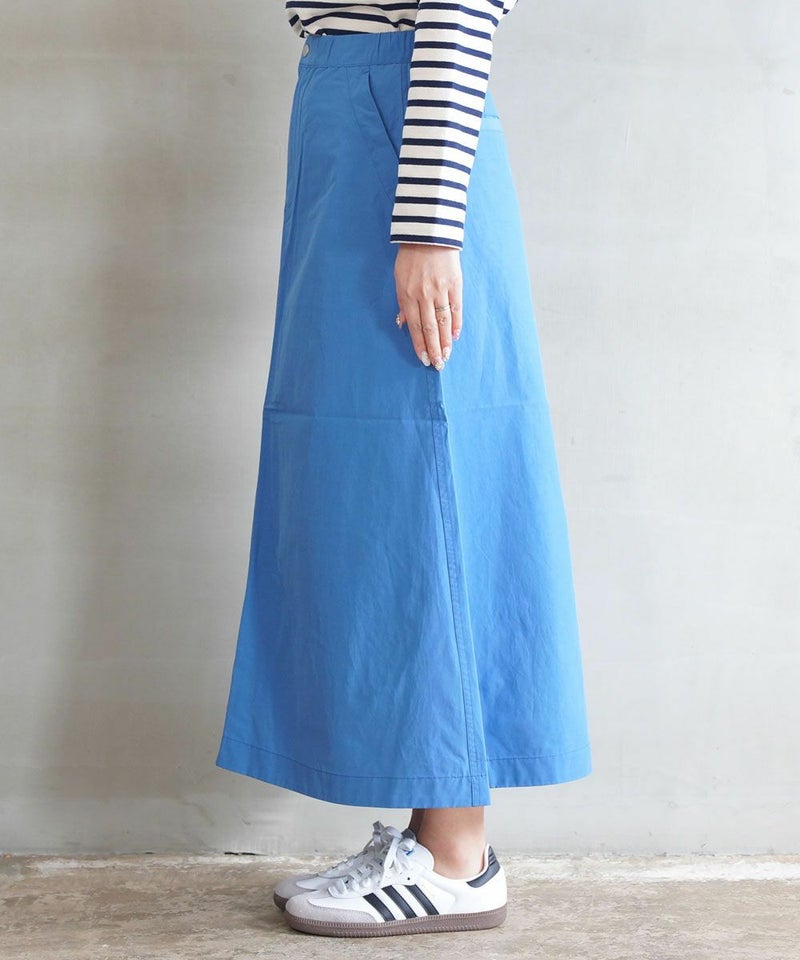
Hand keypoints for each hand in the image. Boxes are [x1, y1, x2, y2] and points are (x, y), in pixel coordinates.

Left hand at [394, 243, 462, 369]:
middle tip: (438, 364)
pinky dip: (456, 323)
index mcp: (407, 294)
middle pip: (429, 328)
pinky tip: (455, 336)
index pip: (414, 326)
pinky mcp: (454, 283)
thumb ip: (403, 302)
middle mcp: (423, 295)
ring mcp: (440, 289)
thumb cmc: (411, 257)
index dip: (419, 344)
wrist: (428, 234)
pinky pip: (456, 308)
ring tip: (447, 355)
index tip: (423, 359)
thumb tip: (402, 323)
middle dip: (434, 349)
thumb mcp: (400, 279)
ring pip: (443, 321)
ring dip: (445, 341)